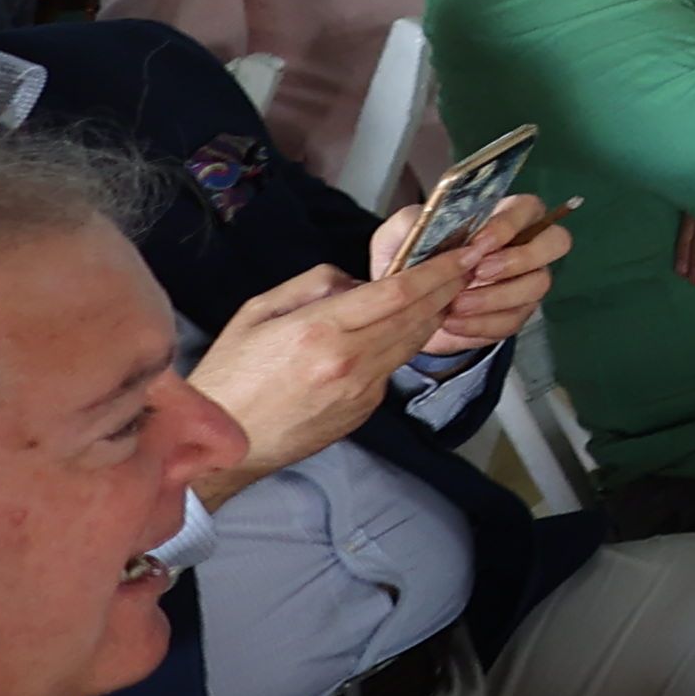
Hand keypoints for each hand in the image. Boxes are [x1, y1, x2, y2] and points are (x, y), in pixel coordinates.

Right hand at [195, 245, 483, 494]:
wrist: (222, 443)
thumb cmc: (231, 373)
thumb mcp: (258, 312)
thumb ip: (314, 286)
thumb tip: (357, 281)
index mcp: (320, 329)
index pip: (398, 292)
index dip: (438, 269)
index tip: (464, 252)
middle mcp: (349, 361)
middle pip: (418, 316)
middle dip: (450, 286)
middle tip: (472, 263)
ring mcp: (361, 390)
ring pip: (413, 343)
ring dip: (436, 314)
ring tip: (450, 289)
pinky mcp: (364, 411)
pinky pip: (393, 368)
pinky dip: (406, 343)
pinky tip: (408, 327)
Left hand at [418, 199, 568, 354]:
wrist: (405, 310)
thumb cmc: (411, 262)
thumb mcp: (399, 236)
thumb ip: (411, 222)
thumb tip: (434, 223)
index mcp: (502, 217)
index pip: (528, 208)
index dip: (510, 224)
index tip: (478, 243)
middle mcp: (524, 246)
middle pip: (556, 241)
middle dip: (521, 258)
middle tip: (481, 273)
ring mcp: (526, 281)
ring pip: (537, 285)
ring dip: (495, 297)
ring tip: (457, 304)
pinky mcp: (516, 314)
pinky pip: (513, 320)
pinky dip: (481, 324)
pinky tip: (452, 322)